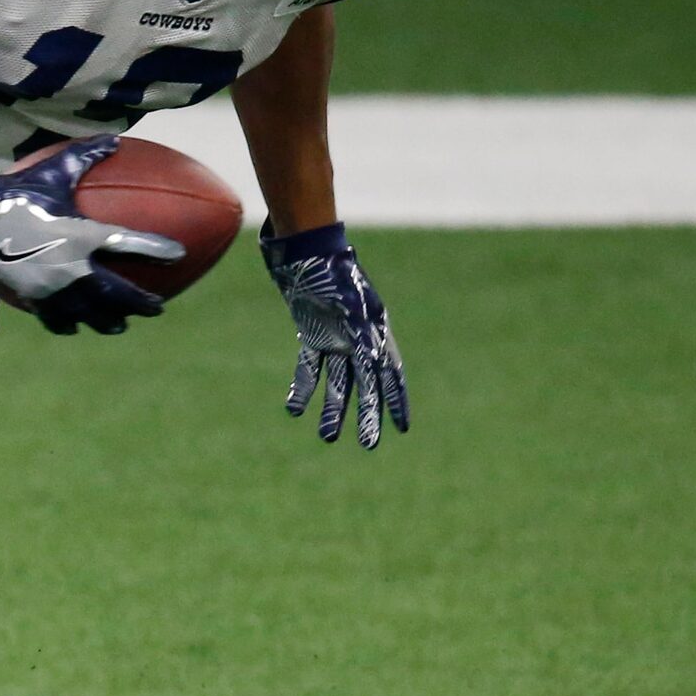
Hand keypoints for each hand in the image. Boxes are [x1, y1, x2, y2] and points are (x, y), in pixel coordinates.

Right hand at [0, 137, 185, 335]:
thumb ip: (85, 157)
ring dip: (107, 322)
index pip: (132, 246)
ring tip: (118, 326)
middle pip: (117, 296)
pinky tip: (73, 325)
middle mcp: (72, 269)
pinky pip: (55, 319)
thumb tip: (113, 139)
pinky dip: (68, 323)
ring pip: (89, 316)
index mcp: (83, 236)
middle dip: (141, 305)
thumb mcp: (51, 170)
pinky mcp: (30, 300)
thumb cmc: (12, 192)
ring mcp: (51, 289)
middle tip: (157, 308)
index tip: (179, 255)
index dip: (159, 250)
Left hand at [263, 223, 407, 446]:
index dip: (397, 400)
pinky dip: (303, 388)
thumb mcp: (351, 306)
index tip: (401, 428)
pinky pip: (310, 367)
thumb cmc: (332, 272)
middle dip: (367, 415)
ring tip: (327, 437)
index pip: (390, 374)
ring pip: (337, 382)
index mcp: (376, 331)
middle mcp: (360, 338)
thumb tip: (373, 368)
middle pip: (366, 385)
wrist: (302, 250)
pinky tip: (293, 409)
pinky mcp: (312, 334)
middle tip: (368, 446)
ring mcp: (336, 338)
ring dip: (333, 409)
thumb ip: (361, 336)